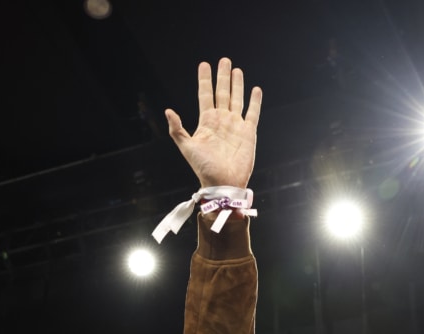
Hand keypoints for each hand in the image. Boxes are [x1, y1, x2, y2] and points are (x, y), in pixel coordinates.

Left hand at [165, 58, 261, 188]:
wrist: (223, 182)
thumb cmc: (204, 167)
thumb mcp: (187, 147)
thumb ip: (178, 129)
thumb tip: (168, 111)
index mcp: (206, 122)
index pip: (205, 95)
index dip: (205, 80)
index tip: (204, 65)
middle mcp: (221, 120)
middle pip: (222, 92)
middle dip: (223, 76)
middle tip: (224, 60)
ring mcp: (235, 125)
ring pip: (236, 99)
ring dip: (237, 84)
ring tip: (237, 69)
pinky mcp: (248, 132)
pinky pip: (252, 113)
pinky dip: (254, 101)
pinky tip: (255, 89)